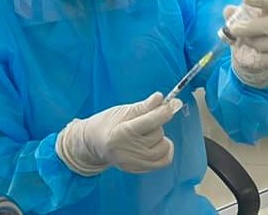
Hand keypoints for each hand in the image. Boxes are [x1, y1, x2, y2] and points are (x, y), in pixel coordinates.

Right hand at [57, 92, 181, 175]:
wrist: (93, 143)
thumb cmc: (107, 123)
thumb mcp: (123, 111)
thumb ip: (145, 106)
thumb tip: (165, 99)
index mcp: (122, 133)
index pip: (151, 121)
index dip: (165, 111)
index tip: (173, 103)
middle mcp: (127, 151)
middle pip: (157, 133)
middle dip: (156, 123)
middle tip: (144, 121)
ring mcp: (133, 163)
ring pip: (163, 147)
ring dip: (160, 137)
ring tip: (147, 133)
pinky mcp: (138, 169)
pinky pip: (163, 161)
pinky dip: (165, 150)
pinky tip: (158, 143)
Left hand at [224, 0, 267, 88]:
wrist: (251, 57)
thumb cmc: (248, 34)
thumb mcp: (238, 22)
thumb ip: (233, 16)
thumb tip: (229, 10)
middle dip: (253, 26)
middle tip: (234, 29)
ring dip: (257, 42)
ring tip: (242, 42)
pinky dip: (259, 59)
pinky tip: (248, 57)